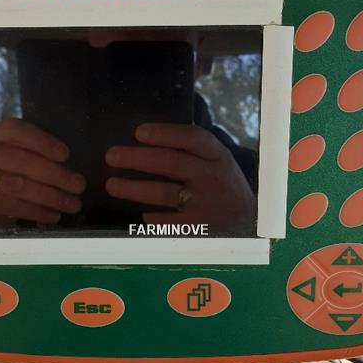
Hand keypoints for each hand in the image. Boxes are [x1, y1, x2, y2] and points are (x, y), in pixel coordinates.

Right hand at [0, 118, 85, 224]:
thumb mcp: (1, 148)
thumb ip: (24, 150)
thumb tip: (61, 161)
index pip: (16, 131)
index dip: (42, 142)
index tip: (65, 154)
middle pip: (22, 161)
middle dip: (55, 174)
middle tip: (79, 185)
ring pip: (19, 186)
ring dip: (51, 196)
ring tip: (73, 204)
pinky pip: (11, 207)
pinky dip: (35, 212)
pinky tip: (54, 216)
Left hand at [105, 123, 255, 231]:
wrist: (250, 224)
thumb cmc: (224, 187)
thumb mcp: (218, 162)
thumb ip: (193, 153)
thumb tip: (147, 142)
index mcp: (218, 156)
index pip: (192, 138)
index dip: (164, 134)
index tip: (138, 133)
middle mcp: (212, 177)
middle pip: (170, 163)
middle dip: (136, 158)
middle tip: (112, 156)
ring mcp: (206, 204)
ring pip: (163, 193)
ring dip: (133, 188)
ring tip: (112, 185)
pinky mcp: (198, 229)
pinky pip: (167, 222)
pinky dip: (151, 218)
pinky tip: (141, 214)